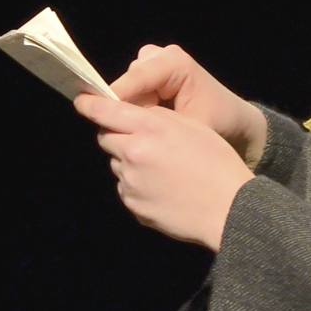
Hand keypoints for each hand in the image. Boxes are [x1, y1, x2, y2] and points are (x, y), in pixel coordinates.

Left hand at [73, 93, 254, 250]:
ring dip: (129, 161)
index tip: (81, 101)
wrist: (229, 209)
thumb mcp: (192, 126)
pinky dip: (136, 184)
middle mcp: (133, 153)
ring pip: (117, 163)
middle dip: (116, 134)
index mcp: (150, 129)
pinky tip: (161, 188)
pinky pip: (125, 187)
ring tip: (160, 168)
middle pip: (106, 137)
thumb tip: (136, 115)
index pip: (105, 111)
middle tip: (139, 139)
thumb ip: (158, 117)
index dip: (89, 104)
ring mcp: (131, 182)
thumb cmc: (217, 164)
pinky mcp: (133, 204)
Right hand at [111, 44, 268, 166]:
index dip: (116, 97)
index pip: (136, 78)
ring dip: (134, 107)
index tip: (95, 115)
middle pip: (129, 81)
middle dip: (128, 106)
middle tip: (133, 133)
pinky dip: (137, 107)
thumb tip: (126, 130)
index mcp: (175, 63)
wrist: (237, 123)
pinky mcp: (152, 74)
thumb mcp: (190, 128)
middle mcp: (163, 56)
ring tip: (148, 128)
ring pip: (129, 86)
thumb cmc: (219, 124)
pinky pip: (133, 90)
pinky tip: (149, 122)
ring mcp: (156, 63)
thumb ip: (158, 125)